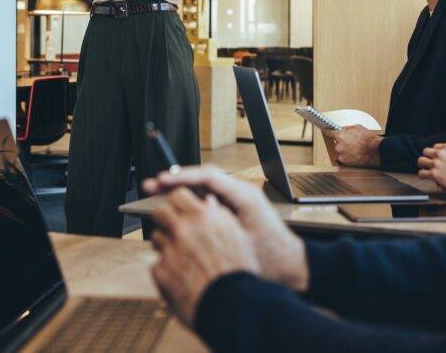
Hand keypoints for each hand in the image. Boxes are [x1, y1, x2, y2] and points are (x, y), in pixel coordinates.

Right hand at [143, 165, 307, 290]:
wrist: (294, 268)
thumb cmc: (275, 259)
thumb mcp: (243, 242)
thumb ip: (219, 225)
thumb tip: (191, 213)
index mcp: (244, 195)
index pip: (209, 176)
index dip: (182, 176)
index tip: (162, 180)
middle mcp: (241, 194)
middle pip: (203, 179)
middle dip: (175, 182)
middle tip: (151, 186)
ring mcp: (237, 202)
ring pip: (203, 189)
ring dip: (180, 192)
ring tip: (156, 196)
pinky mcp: (234, 212)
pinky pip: (208, 200)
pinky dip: (190, 203)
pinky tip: (175, 212)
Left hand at [151, 189, 260, 327]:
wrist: (232, 305)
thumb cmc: (239, 271)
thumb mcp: (238, 236)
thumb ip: (220, 215)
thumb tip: (209, 202)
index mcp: (204, 216)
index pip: (178, 194)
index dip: (177, 201)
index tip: (178, 208)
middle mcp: (184, 228)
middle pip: (160, 211)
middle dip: (164, 218)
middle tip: (172, 228)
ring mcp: (170, 249)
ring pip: (156, 237)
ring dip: (164, 244)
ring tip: (179, 257)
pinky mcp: (161, 270)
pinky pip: (157, 263)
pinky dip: (165, 269)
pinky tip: (179, 276)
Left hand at [322, 125, 381, 167]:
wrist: (375, 150)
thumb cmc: (368, 139)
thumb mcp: (357, 127)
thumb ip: (347, 128)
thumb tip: (342, 129)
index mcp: (340, 135)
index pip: (329, 133)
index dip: (327, 132)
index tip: (325, 131)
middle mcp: (338, 145)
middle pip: (336, 143)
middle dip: (341, 143)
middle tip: (350, 143)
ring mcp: (341, 154)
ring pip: (339, 151)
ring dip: (344, 150)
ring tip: (354, 150)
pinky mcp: (344, 162)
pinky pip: (342, 159)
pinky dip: (346, 157)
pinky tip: (353, 155)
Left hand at [417, 143, 445, 194]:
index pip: (435, 147)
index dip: (435, 153)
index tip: (436, 158)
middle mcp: (440, 153)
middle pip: (425, 152)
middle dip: (427, 157)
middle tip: (427, 163)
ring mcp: (436, 163)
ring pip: (421, 161)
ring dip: (422, 165)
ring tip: (424, 170)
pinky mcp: (434, 174)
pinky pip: (421, 173)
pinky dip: (422, 175)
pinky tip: (425, 177)